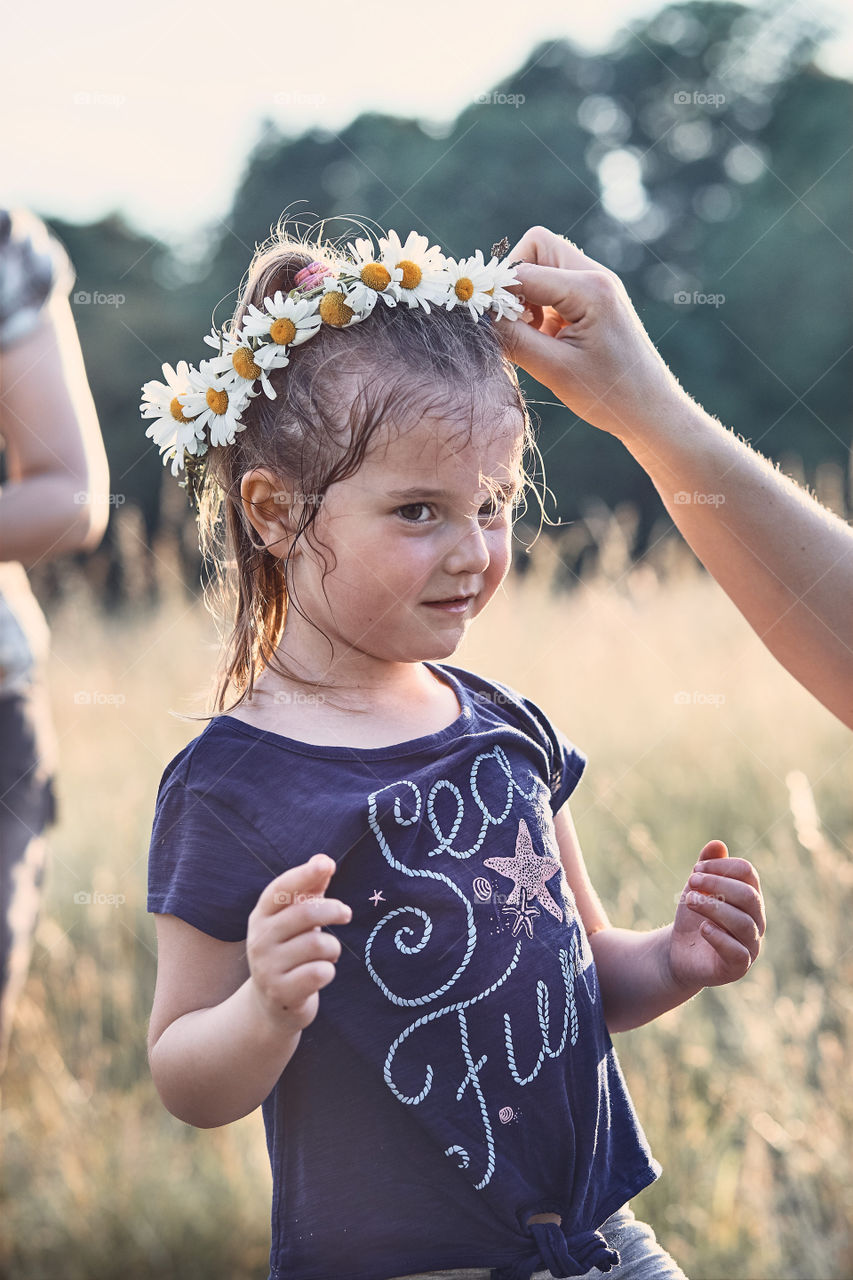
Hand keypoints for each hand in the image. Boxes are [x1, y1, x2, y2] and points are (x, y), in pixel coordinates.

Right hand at [246, 854, 351, 1030]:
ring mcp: (267, 967)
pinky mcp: (281, 992)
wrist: (272, 1005)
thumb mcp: (295, 920)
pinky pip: (320, 972)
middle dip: (333, 910)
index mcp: (261, 916)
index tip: (328, 865)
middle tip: (346, 914)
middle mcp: (259, 939)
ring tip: (329, 954)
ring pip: (318, 944)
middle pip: (305, 913)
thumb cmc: (290, 951)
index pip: (280, 889)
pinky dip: (329, 971)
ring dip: (334, 948)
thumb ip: (309, 889)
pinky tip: (321, 974)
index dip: (304, 874)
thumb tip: (324, 860)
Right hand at [493, 225, 687, 441]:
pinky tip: (546, 339)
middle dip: (514, 281)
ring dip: (527, 294)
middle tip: (512, 322)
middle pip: (537, 246)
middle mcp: (596, 275)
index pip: (524, 271)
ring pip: (545, 263)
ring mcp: (598, 284)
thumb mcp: (553, 369)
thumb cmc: (608, 394)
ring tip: (532, 335)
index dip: (496, 294)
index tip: (483, 323)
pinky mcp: (596, 298)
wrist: (650, 409)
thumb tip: (479, 314)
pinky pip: (556, 284)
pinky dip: (541, 305)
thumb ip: (513, 338)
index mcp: (589, 288)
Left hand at [669, 840, 765, 991]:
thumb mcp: (697, 889)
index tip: (696, 868)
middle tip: (691, 881)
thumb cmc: (695, 917)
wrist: (681, 953)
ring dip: (714, 907)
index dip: (722, 866)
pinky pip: (738, 953)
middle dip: (718, 884)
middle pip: (748, 896)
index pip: (748, 873)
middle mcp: (756, 920)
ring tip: (690, 900)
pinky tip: (703, 927)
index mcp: (750, 898)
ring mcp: (750, 945)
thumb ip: (707, 867)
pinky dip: (720, 938)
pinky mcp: (738, 966)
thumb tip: (717, 844)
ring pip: (743, 923)